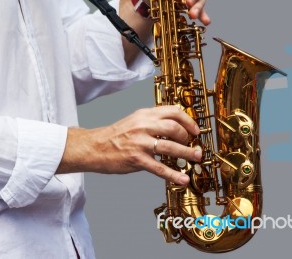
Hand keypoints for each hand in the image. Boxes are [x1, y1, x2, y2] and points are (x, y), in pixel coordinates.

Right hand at [58, 106, 201, 184]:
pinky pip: (160, 168)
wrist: (94, 147)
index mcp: (145, 115)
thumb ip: (153, 121)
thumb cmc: (115, 135)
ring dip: (187, 153)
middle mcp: (144, 126)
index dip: (188, 121)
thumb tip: (175, 126)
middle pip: (175, 128)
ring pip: (171, 147)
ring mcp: (140, 143)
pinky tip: (183, 179)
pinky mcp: (137, 159)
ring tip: (196, 158)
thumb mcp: (135, 120)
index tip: (195, 130)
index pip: (173, 111)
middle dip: (188, 137)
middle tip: (193, 145)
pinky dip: (174, 175)